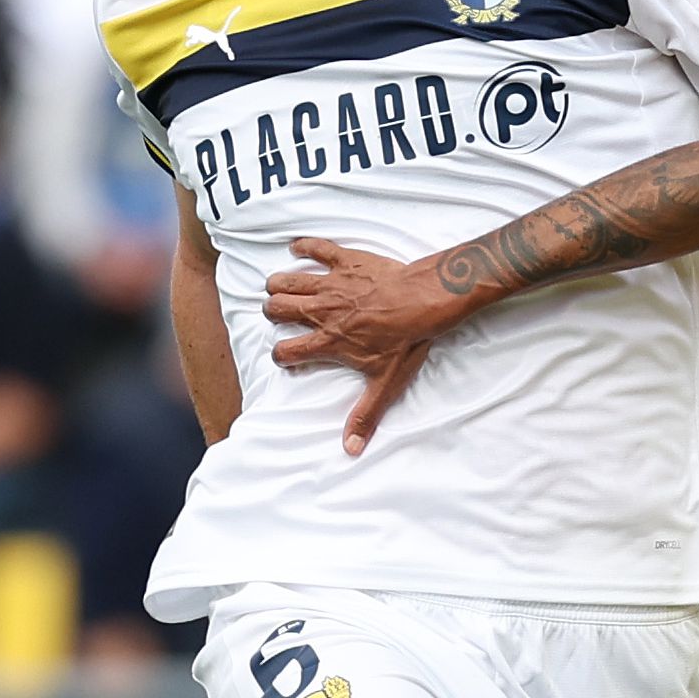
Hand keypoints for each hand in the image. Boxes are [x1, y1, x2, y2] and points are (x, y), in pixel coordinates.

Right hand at [264, 238, 462, 454]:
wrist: (426, 300)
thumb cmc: (407, 341)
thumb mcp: (386, 383)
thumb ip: (365, 415)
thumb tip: (351, 450)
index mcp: (329, 342)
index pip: (287, 352)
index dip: (281, 356)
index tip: (286, 357)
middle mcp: (322, 312)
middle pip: (278, 310)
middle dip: (273, 313)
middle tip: (278, 315)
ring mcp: (332, 283)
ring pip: (288, 281)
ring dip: (279, 285)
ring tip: (279, 289)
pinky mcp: (346, 260)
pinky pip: (316, 248)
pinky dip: (303, 247)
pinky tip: (296, 248)